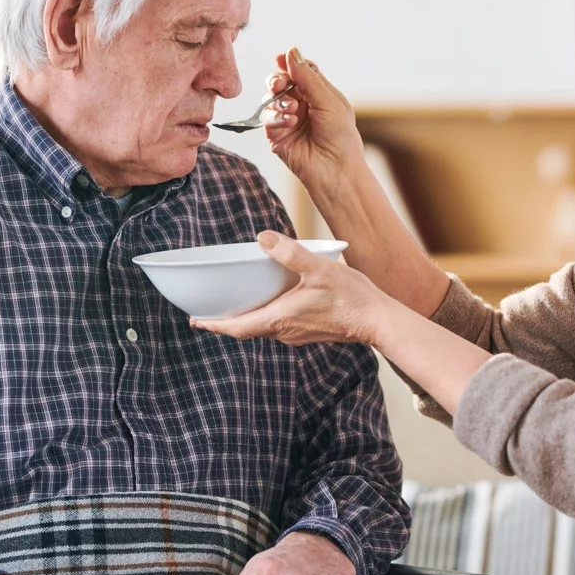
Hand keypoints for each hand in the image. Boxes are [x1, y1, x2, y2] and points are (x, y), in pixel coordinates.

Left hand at [192, 231, 394, 345]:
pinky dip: (265, 316)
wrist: (378, 320)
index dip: (214, 324)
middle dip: (225, 321)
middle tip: (207, 311)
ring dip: (245, 318)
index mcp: (280, 319)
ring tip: (233, 305)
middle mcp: (284, 332)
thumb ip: (290, 253)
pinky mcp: (308, 332)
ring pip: (262, 329)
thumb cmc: (352, 297)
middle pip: (246, 330)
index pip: (237, 328)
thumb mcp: (319, 269)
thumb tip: (263, 239)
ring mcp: (297, 335)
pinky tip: (270, 302)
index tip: (196, 320)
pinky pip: (278, 326)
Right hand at [262, 48, 365, 189]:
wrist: (335, 169)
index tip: (280, 57)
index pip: (300, 71)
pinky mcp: (276, 136)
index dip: (290, 63)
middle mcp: (302, 105)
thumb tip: (291, 51)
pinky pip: (267, 118)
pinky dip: (276, 118)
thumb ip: (307, 76)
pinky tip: (290, 123)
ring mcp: (288, 120)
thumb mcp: (328, 100)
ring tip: (293, 110)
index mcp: (319, 94)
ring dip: (279, 101)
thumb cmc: (341, 136)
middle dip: (277, 80)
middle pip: (280, 82)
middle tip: (279, 84)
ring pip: (270, 99)